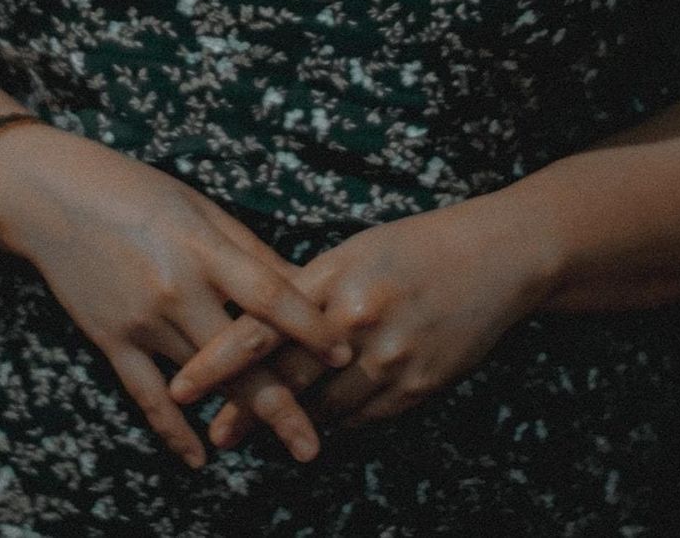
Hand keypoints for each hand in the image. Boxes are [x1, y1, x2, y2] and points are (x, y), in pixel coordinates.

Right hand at [0, 125, 355, 469]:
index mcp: (203, 248)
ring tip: (280, 449)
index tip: (343, 353)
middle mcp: (176, 288)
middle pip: (239, 356)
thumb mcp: (199, 207)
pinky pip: (147, 396)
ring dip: (240, 419)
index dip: (308, 327)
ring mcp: (142, 319)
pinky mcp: (110, 339)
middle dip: (281, 402)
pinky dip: (173, 431)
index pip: (269, 295)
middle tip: (315, 443)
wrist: (51, 196)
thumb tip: (300, 284)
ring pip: (202, 382)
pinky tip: (198, 458)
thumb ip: (248, 249)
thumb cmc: (135, 191)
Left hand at [166, 195, 539, 449]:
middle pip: (287, 377)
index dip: (217, 360)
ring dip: (294, 421)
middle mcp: (358, 317)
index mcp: (335, 274)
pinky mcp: (418, 385)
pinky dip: (339, 419)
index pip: (261, 324)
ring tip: (262, 432)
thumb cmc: (417, 246)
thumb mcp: (357, 251)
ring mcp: (390, 356)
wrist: (498, 257)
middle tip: (214, 433)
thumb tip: (262, 326)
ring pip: (325, 406)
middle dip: (245, 409)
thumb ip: (312, 289)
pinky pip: (364, 416)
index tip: (182, 386)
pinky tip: (322, 421)